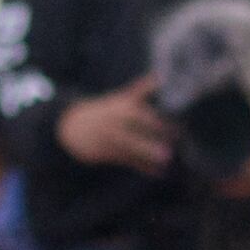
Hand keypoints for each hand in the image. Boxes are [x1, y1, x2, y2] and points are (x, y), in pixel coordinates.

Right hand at [57, 79, 172, 174]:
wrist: (72, 126)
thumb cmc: (105, 111)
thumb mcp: (120, 97)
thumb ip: (141, 89)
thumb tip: (159, 77)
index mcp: (119, 108)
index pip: (140, 116)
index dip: (158, 123)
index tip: (177, 130)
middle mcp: (113, 123)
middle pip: (132, 134)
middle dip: (149, 142)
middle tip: (169, 151)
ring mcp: (108, 139)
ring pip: (129, 149)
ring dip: (147, 156)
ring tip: (166, 161)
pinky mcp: (105, 153)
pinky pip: (127, 161)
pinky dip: (143, 167)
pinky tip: (158, 172)